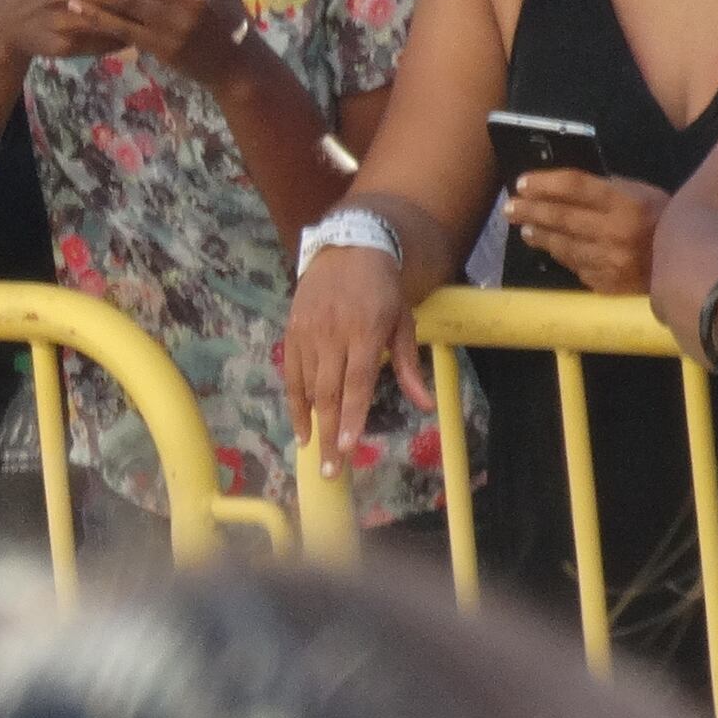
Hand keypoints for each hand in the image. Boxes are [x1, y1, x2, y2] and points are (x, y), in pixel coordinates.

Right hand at [284, 234, 428, 480]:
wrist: (346, 249)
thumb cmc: (382, 290)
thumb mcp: (403, 322)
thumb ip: (409, 366)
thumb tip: (426, 405)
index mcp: (366, 333)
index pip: (357, 382)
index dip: (351, 416)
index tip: (347, 446)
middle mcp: (333, 336)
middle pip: (328, 393)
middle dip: (329, 433)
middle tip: (331, 468)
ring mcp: (309, 334)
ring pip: (306, 387)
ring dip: (309, 423)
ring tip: (313, 453)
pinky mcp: (292, 332)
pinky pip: (292, 375)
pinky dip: (295, 403)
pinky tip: (300, 426)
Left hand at [506, 167, 667, 292]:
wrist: (691, 263)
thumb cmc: (663, 219)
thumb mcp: (642, 193)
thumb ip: (606, 189)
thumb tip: (561, 188)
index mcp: (627, 203)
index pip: (575, 187)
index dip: (544, 183)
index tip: (522, 183)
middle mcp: (616, 232)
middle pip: (561, 218)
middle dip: (530, 211)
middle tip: (510, 207)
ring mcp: (610, 260)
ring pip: (563, 246)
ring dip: (539, 236)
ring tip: (525, 229)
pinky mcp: (608, 283)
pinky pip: (577, 267)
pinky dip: (563, 256)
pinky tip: (551, 249)